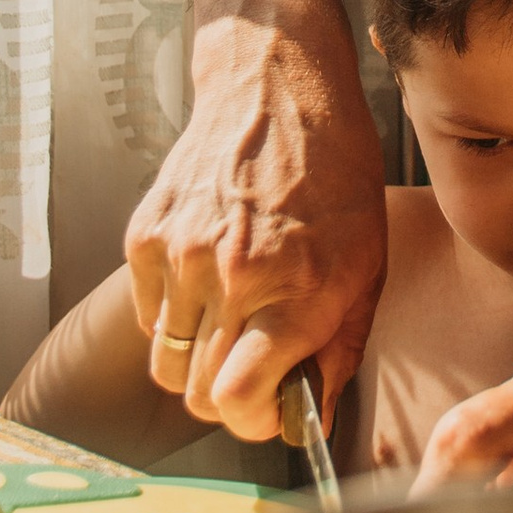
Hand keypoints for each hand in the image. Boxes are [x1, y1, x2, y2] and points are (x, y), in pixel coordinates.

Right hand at [125, 14, 388, 439]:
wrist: (277, 90)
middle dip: (227, 398)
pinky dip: (171, 317)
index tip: (270, 413)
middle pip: (195, 393)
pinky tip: (206, 285)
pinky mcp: (146, 235)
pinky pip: (147, 317)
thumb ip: (339, 352)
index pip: (236, 401)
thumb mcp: (367, 268)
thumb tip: (315, 417)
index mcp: (296, 292)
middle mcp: (233, 278)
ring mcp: (182, 255)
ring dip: (196, 359)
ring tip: (231, 323)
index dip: (253, 422)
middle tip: (253, 371)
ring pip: (165, 362)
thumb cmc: (335, 174)